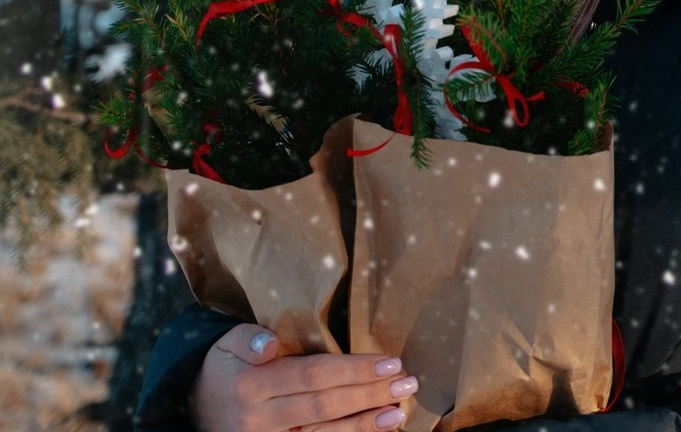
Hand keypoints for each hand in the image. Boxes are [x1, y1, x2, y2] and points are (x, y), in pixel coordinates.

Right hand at [190, 324, 418, 431]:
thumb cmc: (224, 367)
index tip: (388, 362)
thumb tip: (269, 344)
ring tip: (399, 412)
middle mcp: (260, 420)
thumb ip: (248, 339)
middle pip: (324, 406)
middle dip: (368, 395)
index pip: (313, 375)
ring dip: (364, 425)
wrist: (192, 410)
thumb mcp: (227, 344)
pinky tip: (374, 431)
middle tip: (407, 382)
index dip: (352, 370)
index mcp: (252, 385)